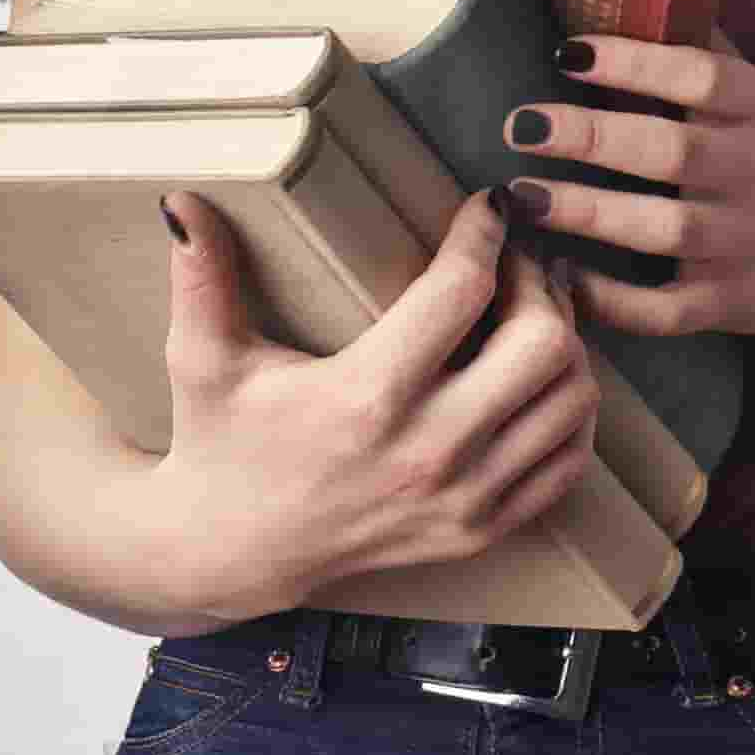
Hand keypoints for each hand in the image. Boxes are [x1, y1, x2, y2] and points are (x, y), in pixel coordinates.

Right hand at [142, 184, 608, 623]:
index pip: (462, 291)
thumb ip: (201, 277)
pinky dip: (571, 411)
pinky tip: (542, 376)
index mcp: (364, 399)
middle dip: (540, 283)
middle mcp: (426, 453)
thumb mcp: (203, 360)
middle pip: (543, 344)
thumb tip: (182, 199)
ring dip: (569, 343)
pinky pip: (568, 461)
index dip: (486, 232)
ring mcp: (461, 500)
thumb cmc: (220, 442)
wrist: (228, 554)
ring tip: (536, 308)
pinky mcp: (479, 530)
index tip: (489, 204)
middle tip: (518, 258)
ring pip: (570, 401)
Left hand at [506, 27, 754, 349]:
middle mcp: (752, 172)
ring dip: (588, 212)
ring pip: (662, 229)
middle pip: (673, 151)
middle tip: (520, 123)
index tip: (565, 53)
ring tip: (520, 196)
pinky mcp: (728, 303)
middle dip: (593, 136)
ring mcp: (741, 242)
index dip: (634, 62)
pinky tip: (561, 276)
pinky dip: (613, 300)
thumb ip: (699, 52)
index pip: (700, 76)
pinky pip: (665, 309)